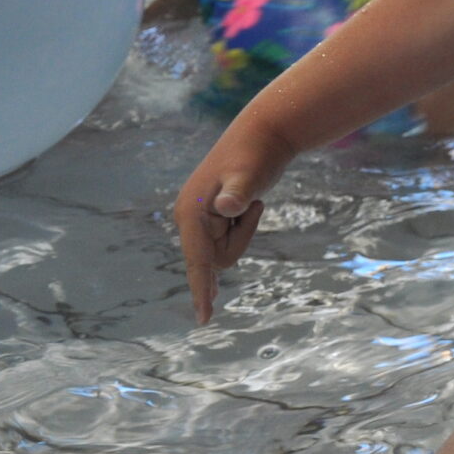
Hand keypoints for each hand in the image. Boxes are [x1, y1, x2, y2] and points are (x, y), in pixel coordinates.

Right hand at [174, 123, 293, 322]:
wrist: (265, 134)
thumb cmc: (256, 154)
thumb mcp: (250, 174)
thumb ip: (239, 192)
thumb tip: (229, 206)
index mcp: (190, 213)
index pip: (197, 262)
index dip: (201, 291)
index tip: (204, 320)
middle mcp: (188, 218)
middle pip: (215, 261)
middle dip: (240, 240)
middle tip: (255, 205)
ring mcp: (198, 219)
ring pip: (224, 252)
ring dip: (244, 232)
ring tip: (252, 201)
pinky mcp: (211, 217)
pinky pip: (227, 241)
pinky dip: (241, 232)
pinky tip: (242, 222)